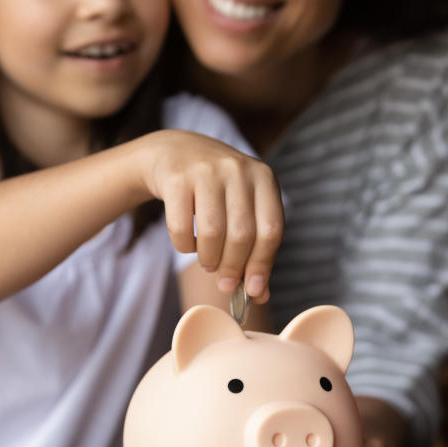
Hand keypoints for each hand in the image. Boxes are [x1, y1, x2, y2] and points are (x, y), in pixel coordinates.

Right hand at [139, 130, 283, 303]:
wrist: (176, 152)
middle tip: (225, 282)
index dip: (262, 265)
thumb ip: (255, 247)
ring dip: (209, 259)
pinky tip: (188, 244)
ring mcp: (206, 170)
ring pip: (212, 233)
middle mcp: (237, 170)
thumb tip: (259, 294)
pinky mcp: (176, 178)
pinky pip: (180, 227)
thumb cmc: (217, 190)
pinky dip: (184, 246)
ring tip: (208, 262)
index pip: (271, 229)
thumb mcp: (243, 208)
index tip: (253, 290)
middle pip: (242, 235)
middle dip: (233, 267)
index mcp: (264, 177)